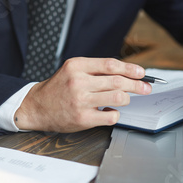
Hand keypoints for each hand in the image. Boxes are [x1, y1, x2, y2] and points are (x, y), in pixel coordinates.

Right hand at [14, 57, 151, 132]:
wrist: (37, 107)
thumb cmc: (59, 88)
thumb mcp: (73, 71)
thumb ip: (96, 70)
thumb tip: (127, 73)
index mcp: (77, 66)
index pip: (110, 64)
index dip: (130, 68)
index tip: (141, 73)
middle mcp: (78, 82)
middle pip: (118, 81)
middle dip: (137, 85)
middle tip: (146, 88)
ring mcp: (80, 101)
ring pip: (118, 98)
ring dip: (127, 98)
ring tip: (125, 99)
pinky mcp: (82, 118)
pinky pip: (111, 116)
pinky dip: (115, 113)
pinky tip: (111, 111)